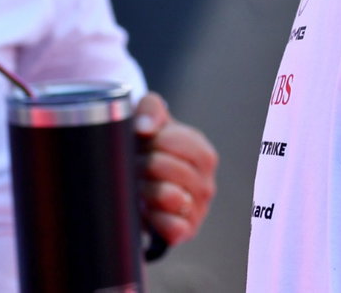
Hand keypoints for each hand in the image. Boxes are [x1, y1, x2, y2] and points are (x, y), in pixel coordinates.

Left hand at [134, 92, 216, 246]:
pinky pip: (173, 227)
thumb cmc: (150, 148)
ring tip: (139, 186)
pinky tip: (147, 210)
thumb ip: (150, 108)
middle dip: (143, 163)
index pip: (175, 141)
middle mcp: (206, 183)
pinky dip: (156, 218)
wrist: (144, 183)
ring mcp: (198, 210)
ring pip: (169, 195)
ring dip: (145, 189)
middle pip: (167, 167)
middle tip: (134, 165)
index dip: (152, 140)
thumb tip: (144, 126)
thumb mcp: (151, 119)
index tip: (142, 142)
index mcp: (202, 154)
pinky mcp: (186, 232)